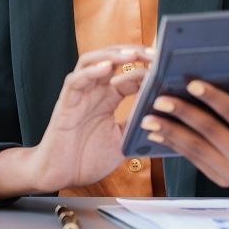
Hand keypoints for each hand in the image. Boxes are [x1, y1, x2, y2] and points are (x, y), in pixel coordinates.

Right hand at [26, 44, 150, 192]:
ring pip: (92, 62)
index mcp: (109, 98)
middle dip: (134, 53)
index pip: (130, 74)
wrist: (60, 175)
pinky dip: (91, 71)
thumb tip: (164, 115)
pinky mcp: (66, 103)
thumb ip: (137, 124)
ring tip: (132, 54)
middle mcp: (94, 91)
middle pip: (113, 59)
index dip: (148, 68)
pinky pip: (76, 80)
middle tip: (156, 53)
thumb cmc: (88, 158)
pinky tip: (107, 67)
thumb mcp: (122, 140)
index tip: (168, 66)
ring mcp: (79, 94)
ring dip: (112, 55)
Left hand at [138, 48, 228, 194]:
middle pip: (209, 132)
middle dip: (182, 114)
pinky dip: (173, 146)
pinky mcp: (220, 179)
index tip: (192, 84)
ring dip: (169, 132)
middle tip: (159, 99)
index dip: (213, 98)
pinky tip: (157, 133)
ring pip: (195, 149)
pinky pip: (193, 160)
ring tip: (147, 118)